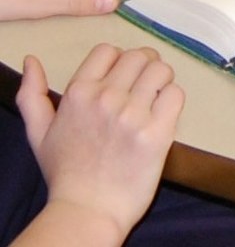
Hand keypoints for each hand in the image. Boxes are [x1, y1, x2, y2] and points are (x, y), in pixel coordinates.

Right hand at [16, 44, 183, 240]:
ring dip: (163, 79)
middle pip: (140, 56)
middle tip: (147, 83)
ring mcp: (132, 115)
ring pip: (161, 70)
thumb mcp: (39, 133)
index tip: (125, 75)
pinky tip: (165, 112)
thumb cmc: (66, 172)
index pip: (109, 50)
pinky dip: (173, 98)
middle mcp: (106, 98)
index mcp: (79, 92)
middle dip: (146, 65)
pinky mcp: (156, 133)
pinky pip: (175, 94)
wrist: (89, 211)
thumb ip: (32, 94)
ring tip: (158, 95)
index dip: (120, 58)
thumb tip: (31, 59)